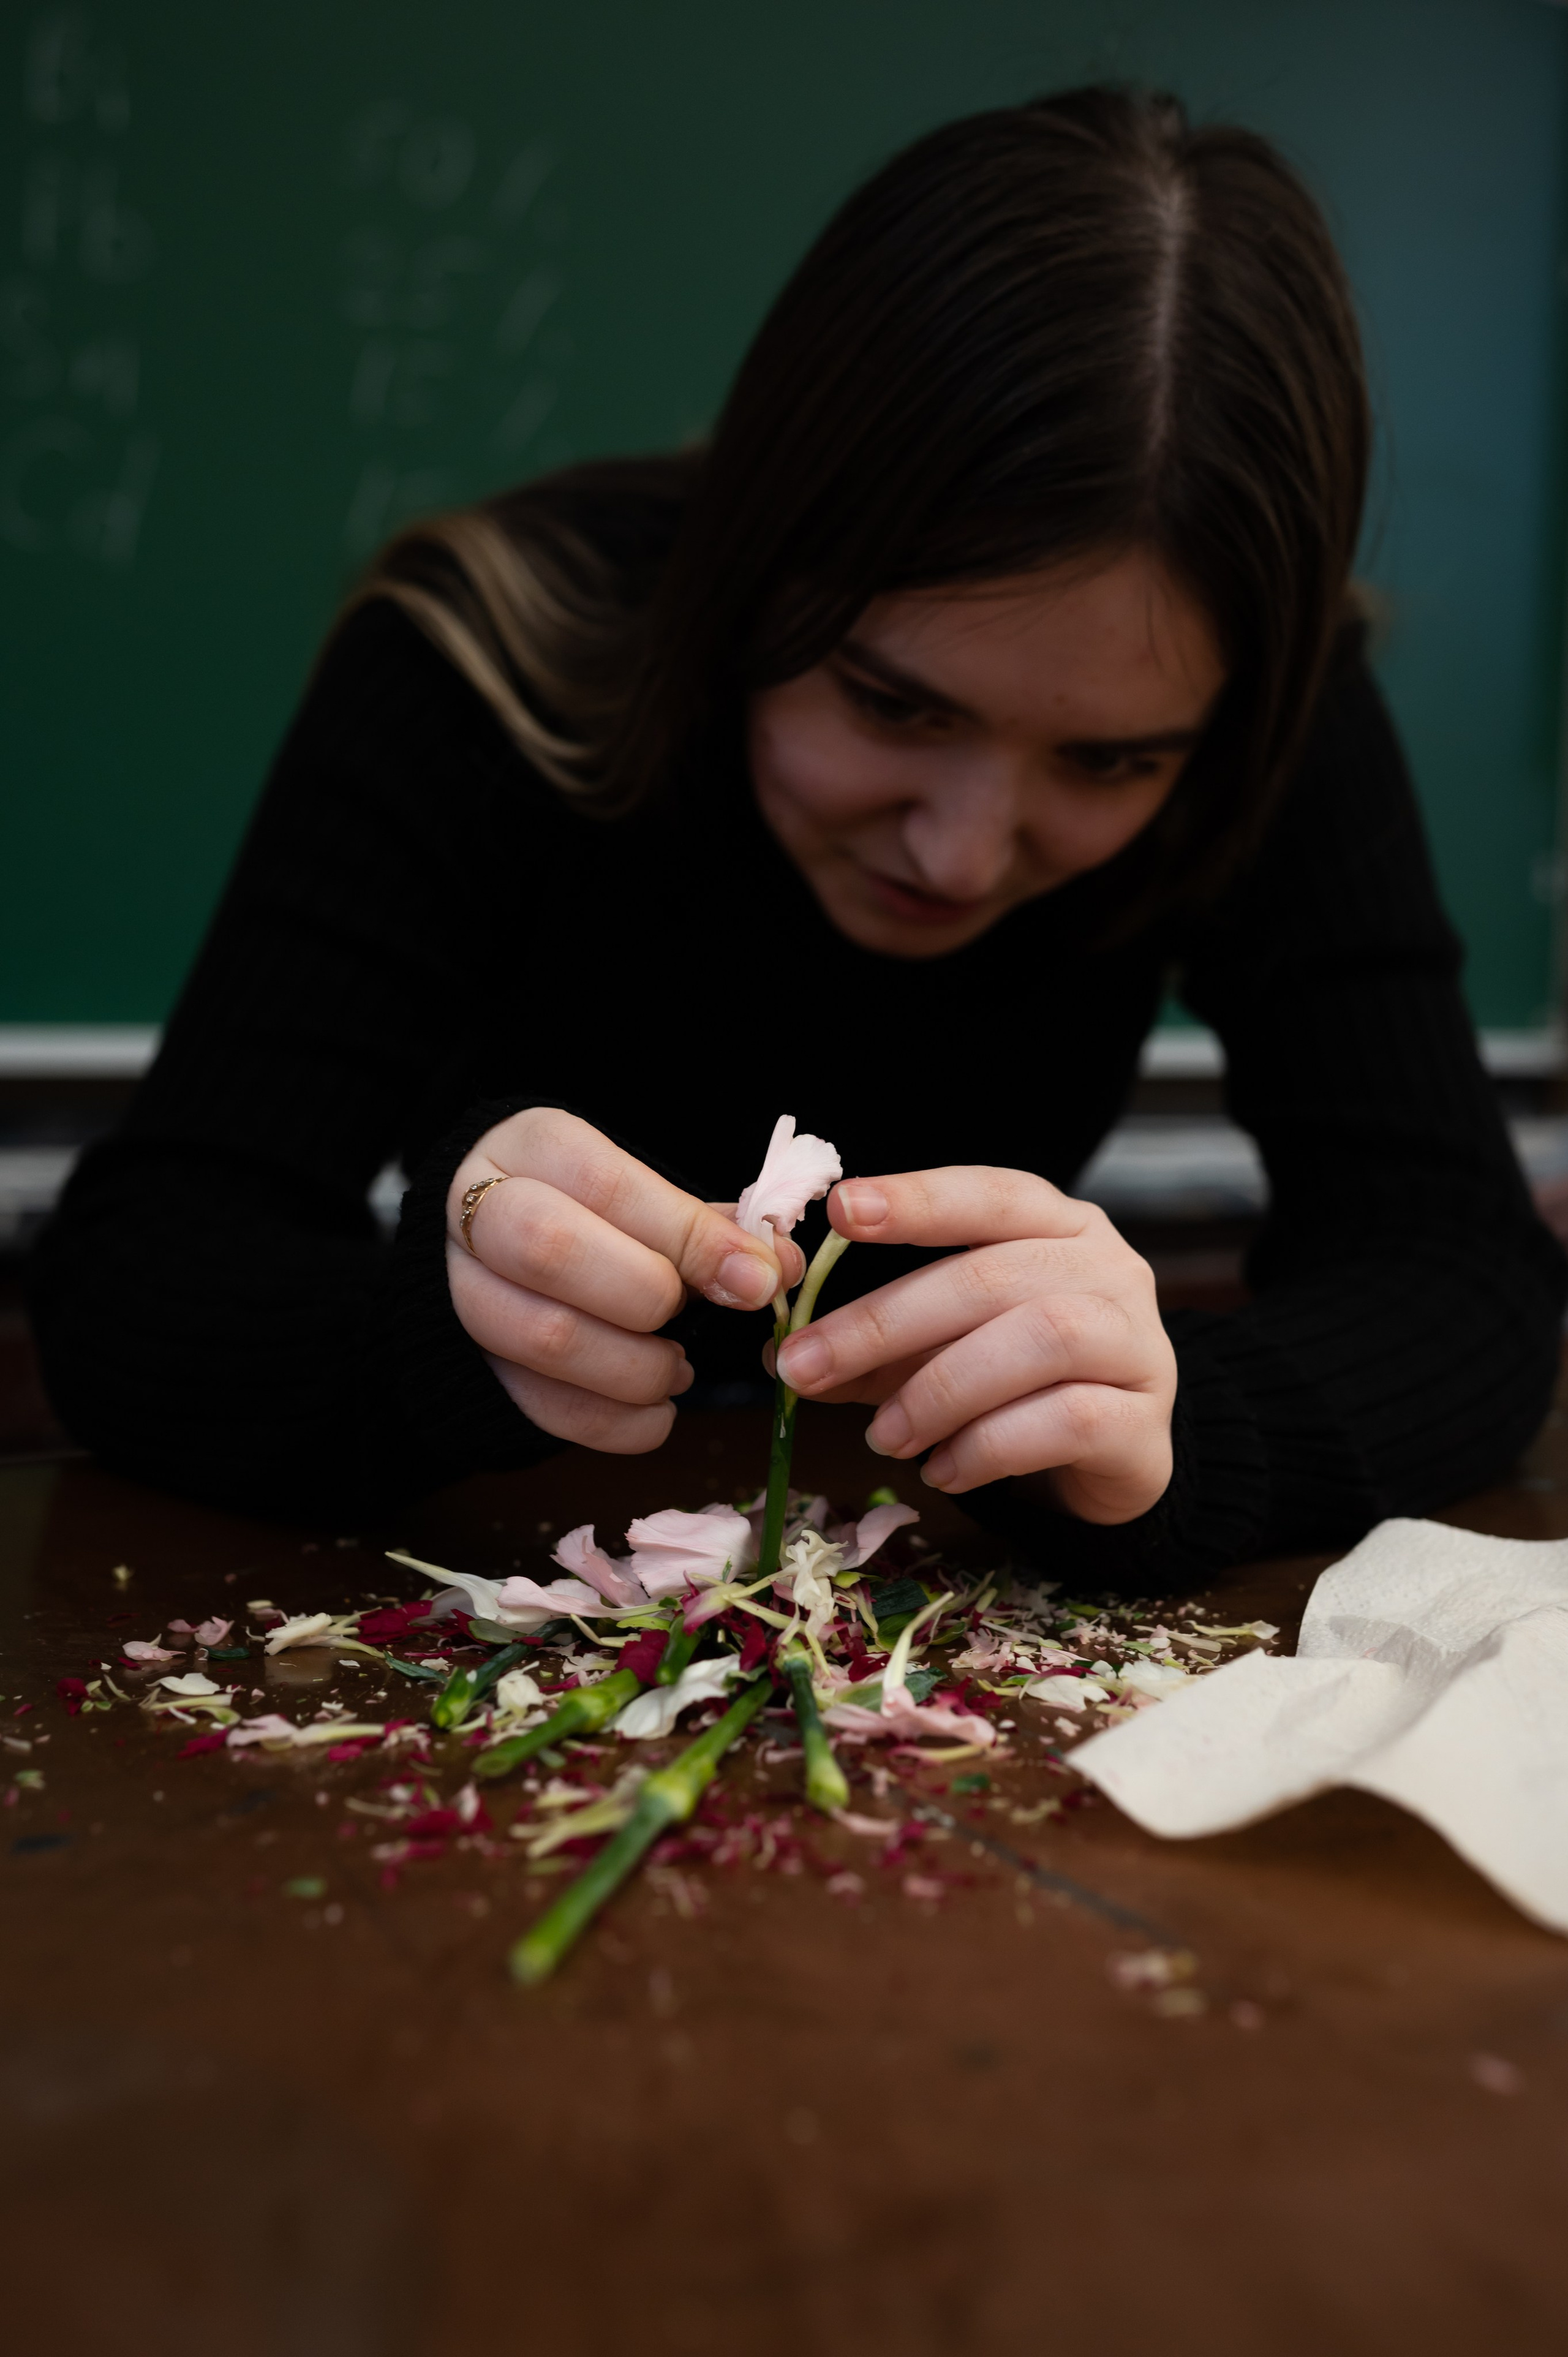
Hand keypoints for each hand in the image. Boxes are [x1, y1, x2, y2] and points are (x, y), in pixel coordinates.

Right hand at [448, 1108, 799, 1452]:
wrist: (489, 1249)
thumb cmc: (585, 1214)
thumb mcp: (637, 1195)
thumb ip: (706, 1227)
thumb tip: (778, 1264)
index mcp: (534, 1147)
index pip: (608, 1187)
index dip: (689, 1239)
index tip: (757, 1281)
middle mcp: (478, 1210)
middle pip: (552, 1251)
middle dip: (649, 1298)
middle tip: (694, 1325)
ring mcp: (459, 1289)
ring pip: (544, 1336)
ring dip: (635, 1369)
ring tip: (676, 1371)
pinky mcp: (468, 1363)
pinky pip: (540, 1406)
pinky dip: (614, 1423)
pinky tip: (653, 1411)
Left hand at [773, 1167, 1175, 1524]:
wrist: (1118, 1455)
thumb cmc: (1023, 1382)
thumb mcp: (945, 1349)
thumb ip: (877, 1346)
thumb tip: (781, 1355)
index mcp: (1057, 1227)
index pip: (986, 1194)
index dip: (917, 1198)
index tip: (841, 1212)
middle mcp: (1107, 1268)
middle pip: (991, 1277)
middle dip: (884, 1322)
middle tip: (804, 1369)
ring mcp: (1137, 1343)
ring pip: (1040, 1339)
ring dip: (939, 1389)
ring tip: (883, 1436)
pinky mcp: (1144, 1423)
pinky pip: (1067, 1421)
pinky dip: (988, 1446)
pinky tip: (941, 1470)